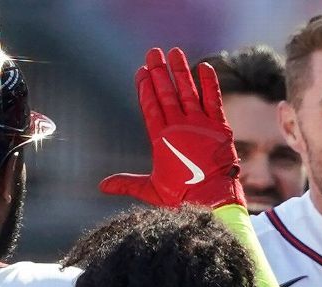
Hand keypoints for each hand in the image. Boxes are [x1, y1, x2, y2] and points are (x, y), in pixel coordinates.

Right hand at [99, 47, 243, 208]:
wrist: (213, 199)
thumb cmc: (183, 196)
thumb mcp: (152, 190)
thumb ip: (127, 183)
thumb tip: (102, 186)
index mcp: (161, 139)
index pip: (150, 106)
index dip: (145, 87)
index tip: (141, 71)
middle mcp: (179, 127)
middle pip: (166, 93)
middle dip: (159, 71)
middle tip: (153, 52)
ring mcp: (200, 124)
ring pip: (188, 91)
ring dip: (180, 71)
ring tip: (175, 52)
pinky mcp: (219, 126)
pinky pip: (214, 99)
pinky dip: (209, 83)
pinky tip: (205, 67)